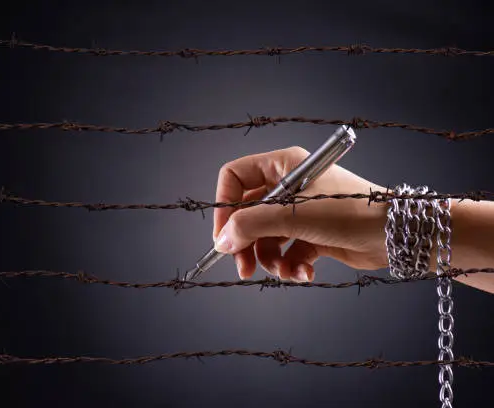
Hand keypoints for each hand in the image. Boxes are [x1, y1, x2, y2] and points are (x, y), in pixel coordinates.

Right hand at [212, 146, 388, 281]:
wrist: (395, 234)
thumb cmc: (348, 210)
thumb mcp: (292, 215)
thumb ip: (251, 225)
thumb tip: (222, 240)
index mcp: (282, 165)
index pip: (236, 178)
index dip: (224, 206)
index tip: (223, 236)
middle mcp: (288, 186)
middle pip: (248, 214)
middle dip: (246, 243)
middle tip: (243, 267)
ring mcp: (299, 211)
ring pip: (266, 238)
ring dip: (270, 260)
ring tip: (285, 272)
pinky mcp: (311, 234)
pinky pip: (287, 252)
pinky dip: (291, 266)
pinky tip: (305, 274)